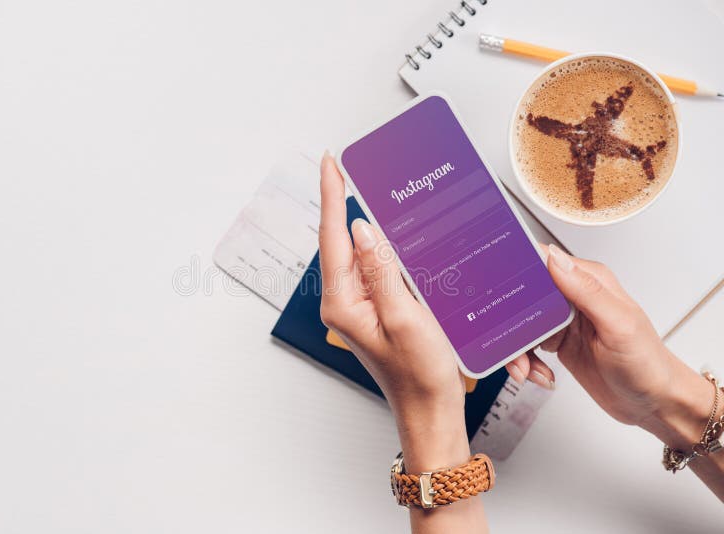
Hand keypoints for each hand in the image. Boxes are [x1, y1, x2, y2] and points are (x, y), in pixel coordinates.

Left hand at [318, 153, 467, 472]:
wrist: (429, 410)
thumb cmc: (419, 373)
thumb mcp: (404, 317)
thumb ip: (381, 271)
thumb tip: (361, 228)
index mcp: (342, 301)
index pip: (333, 236)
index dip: (331, 194)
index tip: (331, 161)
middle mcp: (343, 301)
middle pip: (340, 240)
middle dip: (344, 200)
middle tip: (355, 165)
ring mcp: (357, 305)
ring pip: (357, 253)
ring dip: (364, 222)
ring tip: (372, 188)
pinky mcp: (373, 308)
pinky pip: (373, 268)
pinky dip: (381, 245)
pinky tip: (395, 232)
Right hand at [506, 245, 712, 447]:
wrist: (653, 403)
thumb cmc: (647, 363)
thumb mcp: (618, 324)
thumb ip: (586, 290)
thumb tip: (555, 258)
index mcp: (588, 281)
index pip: (543, 262)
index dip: (517, 272)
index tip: (497, 290)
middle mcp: (572, 296)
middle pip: (522, 296)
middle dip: (509, 322)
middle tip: (512, 347)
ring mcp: (562, 320)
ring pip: (519, 324)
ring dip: (516, 350)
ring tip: (525, 370)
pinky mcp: (556, 342)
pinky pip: (526, 346)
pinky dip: (526, 363)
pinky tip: (539, 375)